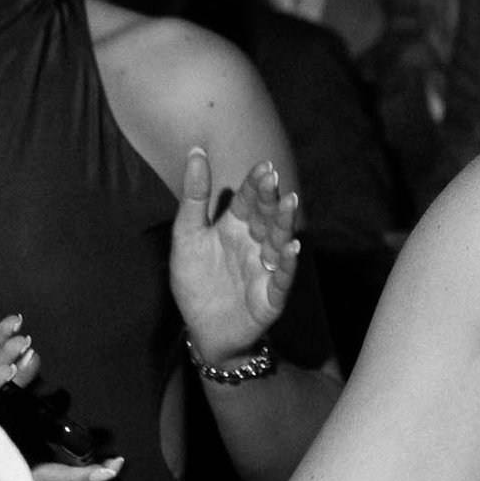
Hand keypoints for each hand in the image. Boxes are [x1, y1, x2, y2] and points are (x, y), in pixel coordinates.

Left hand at [169, 143, 299, 366]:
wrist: (202, 329)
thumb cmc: (196, 282)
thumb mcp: (187, 237)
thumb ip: (194, 198)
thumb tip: (196, 150)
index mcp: (235, 228)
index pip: (249, 201)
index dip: (256, 185)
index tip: (264, 167)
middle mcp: (255, 244)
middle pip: (266, 218)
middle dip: (271, 199)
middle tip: (274, 180)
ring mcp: (265, 269)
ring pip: (278, 242)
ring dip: (284, 224)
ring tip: (288, 204)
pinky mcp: (271, 296)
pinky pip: (281, 278)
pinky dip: (288, 264)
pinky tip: (292, 248)